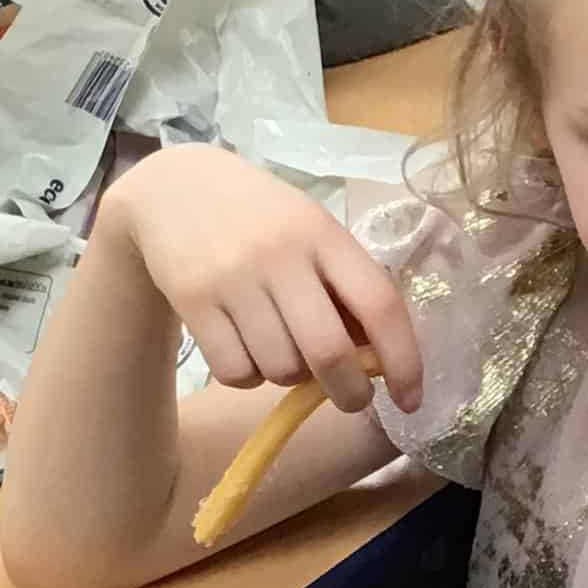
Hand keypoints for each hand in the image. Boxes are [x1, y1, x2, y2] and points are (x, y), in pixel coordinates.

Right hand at [103, 144, 421, 415]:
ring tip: (285, 349)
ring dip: (292, 378)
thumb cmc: (264, 218)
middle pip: (328, 351)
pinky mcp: (192, 301)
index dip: (403, 360)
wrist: (175, 188)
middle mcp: (281, 256)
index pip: (380, 304)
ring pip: (280, 368)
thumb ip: (345, 286)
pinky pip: (235, 372)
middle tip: (353, 399)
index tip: (411, 399)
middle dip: (350, 392)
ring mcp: (233, 279)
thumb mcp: (314, 233)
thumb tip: (378, 359)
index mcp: (325, 235)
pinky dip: (249, 377)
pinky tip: (247, 348)